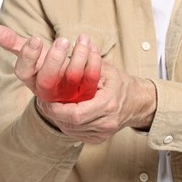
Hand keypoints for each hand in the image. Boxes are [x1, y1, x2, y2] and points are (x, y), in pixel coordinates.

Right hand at [0, 25, 101, 102]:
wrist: (71, 96)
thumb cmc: (50, 69)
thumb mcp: (33, 56)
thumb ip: (14, 43)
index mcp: (32, 80)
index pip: (23, 72)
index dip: (28, 56)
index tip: (36, 39)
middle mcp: (48, 92)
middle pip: (46, 80)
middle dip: (54, 59)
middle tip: (63, 39)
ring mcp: (67, 96)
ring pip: (72, 79)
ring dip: (79, 56)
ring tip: (82, 38)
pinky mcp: (86, 97)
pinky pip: (91, 80)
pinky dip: (94, 62)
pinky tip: (92, 48)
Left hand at [36, 63, 156, 143]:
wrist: (138, 103)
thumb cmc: (119, 84)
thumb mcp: (106, 69)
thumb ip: (91, 60)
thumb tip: (79, 42)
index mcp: (108, 105)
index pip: (75, 114)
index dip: (56, 109)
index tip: (45, 100)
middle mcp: (106, 123)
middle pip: (70, 123)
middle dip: (54, 113)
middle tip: (43, 102)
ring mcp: (102, 134)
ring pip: (71, 130)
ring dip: (58, 118)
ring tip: (52, 105)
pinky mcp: (97, 139)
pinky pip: (76, 133)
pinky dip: (67, 124)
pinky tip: (63, 113)